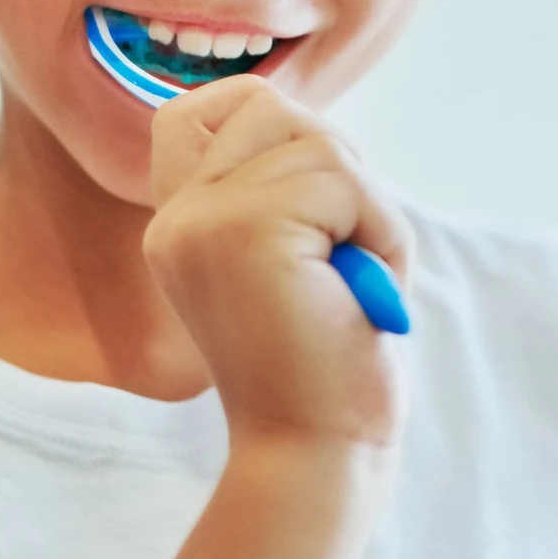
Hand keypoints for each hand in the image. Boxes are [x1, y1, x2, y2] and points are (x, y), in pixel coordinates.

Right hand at [145, 75, 413, 448]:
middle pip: (269, 108)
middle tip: (344, 250)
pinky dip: (379, 231)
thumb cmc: (325, 361)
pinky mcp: (244, 231)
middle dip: (336, 166)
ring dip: (367, 211)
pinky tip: (358, 290)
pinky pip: (345, 181)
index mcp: (179, 225)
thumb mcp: (293, 257)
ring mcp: (203, 222)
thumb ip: (282, 188)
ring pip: (320, 146)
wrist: (318, 450)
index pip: (193, 110)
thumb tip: (311, 123)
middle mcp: (178, 219)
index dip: (263, 119)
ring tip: (351, 279)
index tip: (311, 191)